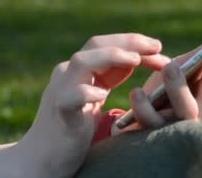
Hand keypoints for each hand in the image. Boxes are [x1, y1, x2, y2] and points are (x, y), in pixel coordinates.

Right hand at [16, 34, 167, 177]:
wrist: (42, 159)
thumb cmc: (72, 128)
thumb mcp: (95, 97)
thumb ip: (110, 77)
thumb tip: (139, 58)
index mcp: (80, 71)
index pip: (107, 44)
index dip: (134, 42)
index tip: (159, 47)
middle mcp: (68, 74)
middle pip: (97, 45)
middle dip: (129, 42)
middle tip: (157, 47)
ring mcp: (60, 91)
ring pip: (82, 62)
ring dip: (111, 56)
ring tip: (136, 60)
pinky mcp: (59, 113)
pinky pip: (70, 98)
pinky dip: (86, 93)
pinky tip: (103, 94)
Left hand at [115, 28, 201, 132]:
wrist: (138, 131)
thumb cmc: (163, 94)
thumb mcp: (181, 72)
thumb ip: (199, 57)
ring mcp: (182, 128)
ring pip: (186, 109)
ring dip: (179, 88)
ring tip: (171, 67)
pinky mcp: (156, 137)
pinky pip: (150, 121)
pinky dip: (144, 108)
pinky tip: (136, 93)